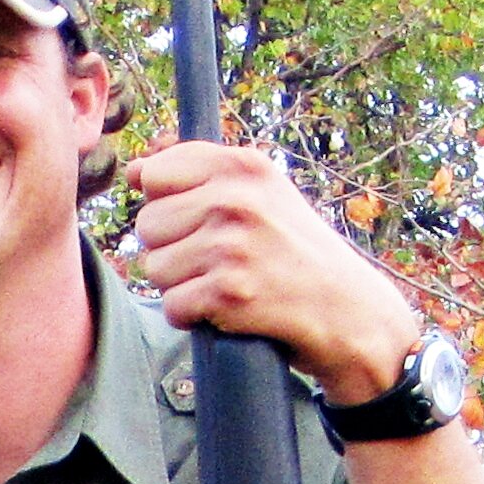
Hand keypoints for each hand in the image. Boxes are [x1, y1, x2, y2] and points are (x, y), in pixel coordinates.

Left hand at [127, 141, 420, 398]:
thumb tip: (136, 170)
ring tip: (226, 281)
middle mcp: (236, 199)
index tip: (200, 220)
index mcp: (243, 166)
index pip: (155, 172)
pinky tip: (227, 309)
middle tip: (219, 259)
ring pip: (153, 267)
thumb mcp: (262, 195)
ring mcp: (232, 246)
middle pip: (147, 224)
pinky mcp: (228, 292)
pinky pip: (172, 306)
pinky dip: (192, 316)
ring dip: (181, 285)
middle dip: (171, 248)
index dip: (167, 203)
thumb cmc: (294, 252)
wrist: (348, 309)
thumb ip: (202, 175)